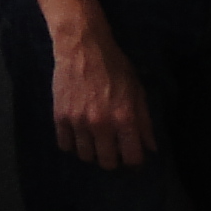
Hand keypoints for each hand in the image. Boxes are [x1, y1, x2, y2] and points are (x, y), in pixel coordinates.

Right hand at [52, 26, 156, 168]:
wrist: (82, 47)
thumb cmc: (115, 66)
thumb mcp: (137, 90)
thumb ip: (144, 122)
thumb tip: (151, 148)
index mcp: (124, 117)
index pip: (132, 158)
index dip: (135, 163)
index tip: (133, 159)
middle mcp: (101, 124)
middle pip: (107, 163)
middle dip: (113, 160)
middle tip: (114, 149)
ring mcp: (78, 122)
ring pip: (85, 157)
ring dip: (92, 153)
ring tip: (95, 141)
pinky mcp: (60, 117)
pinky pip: (65, 146)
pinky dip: (72, 144)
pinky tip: (79, 134)